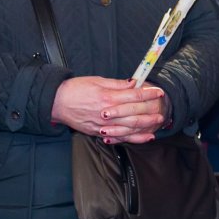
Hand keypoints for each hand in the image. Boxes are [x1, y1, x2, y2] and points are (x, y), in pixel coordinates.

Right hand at [51, 76, 165, 143]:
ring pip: (130, 127)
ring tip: (157, 122)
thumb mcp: (96, 81)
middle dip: (150, 110)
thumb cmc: (74, 89)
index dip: (148, 93)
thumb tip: (132, 84)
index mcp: (107, 97)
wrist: (56, 102)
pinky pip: (120, 138)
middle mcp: (107, 113)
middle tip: (162, 108)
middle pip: (135, 113)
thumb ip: (116, 84)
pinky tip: (145, 137)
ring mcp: (104, 125)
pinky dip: (134, 138)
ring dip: (146, 125)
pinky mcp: (99, 133)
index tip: (158, 92)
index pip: (134, 96)